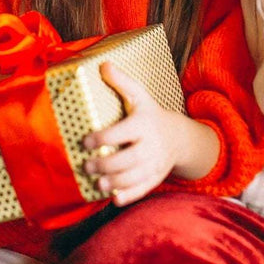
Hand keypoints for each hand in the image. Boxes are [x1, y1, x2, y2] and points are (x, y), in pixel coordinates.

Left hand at [81, 63, 217, 205]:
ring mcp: (155, 164)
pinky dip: (129, 196)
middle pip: (128, 159)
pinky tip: (114, 198)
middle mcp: (151, 146)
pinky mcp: (156, 177)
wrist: (179, 137)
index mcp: (144, 124)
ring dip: (115, 183)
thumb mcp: (140, 95)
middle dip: (105, 165)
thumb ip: (121, 82)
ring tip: (97, 183)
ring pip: (134, 177)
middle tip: (87, 165)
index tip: (84, 141)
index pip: (121, 133)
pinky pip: (143, 189)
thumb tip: (103, 64)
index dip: (101, 138)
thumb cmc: (150, 114)